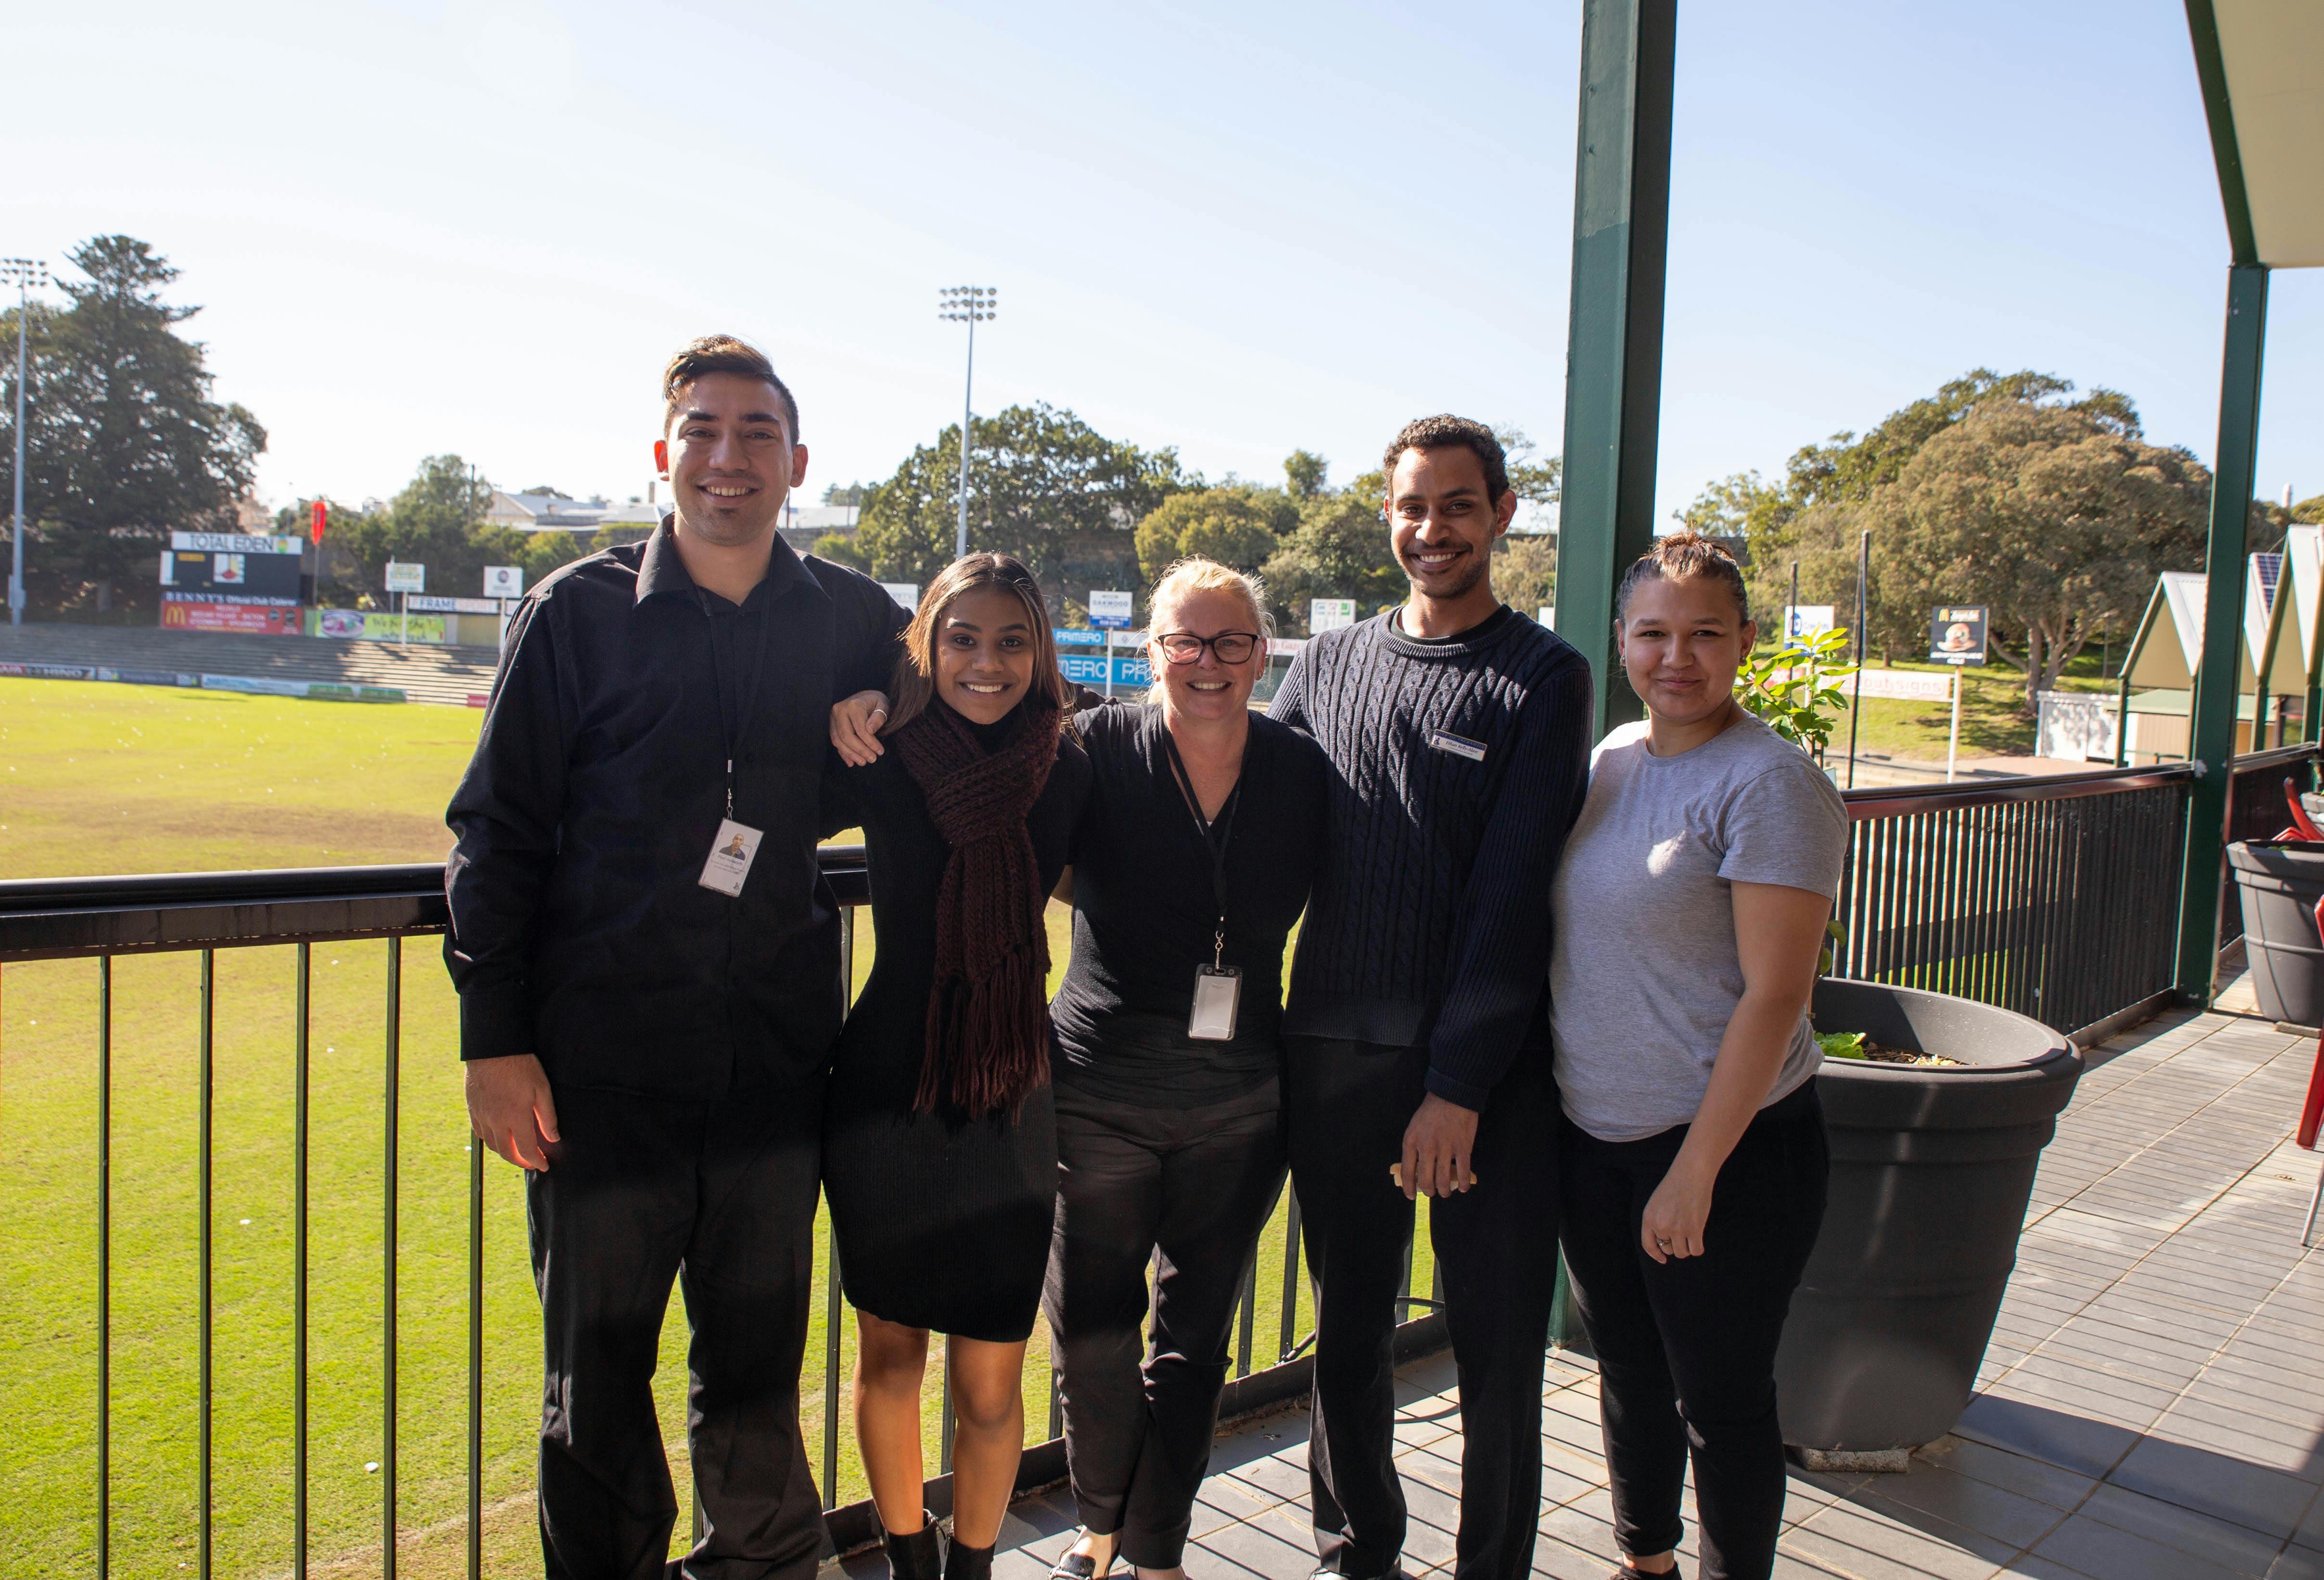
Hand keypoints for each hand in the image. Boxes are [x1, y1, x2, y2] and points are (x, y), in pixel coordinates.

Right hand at [466, 1053, 559, 1170]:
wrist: (493, 1049)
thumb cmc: (521, 1066)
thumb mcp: (542, 1089)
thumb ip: (548, 1117)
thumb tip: (553, 1138)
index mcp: (516, 1118)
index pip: (526, 1150)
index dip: (536, 1162)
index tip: (543, 1166)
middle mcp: (496, 1121)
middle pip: (507, 1152)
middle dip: (520, 1162)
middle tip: (531, 1163)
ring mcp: (482, 1116)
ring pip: (492, 1145)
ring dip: (505, 1153)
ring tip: (516, 1152)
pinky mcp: (472, 1109)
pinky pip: (480, 1133)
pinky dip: (491, 1140)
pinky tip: (499, 1138)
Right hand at [831, 689, 891, 764]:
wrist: (864, 697)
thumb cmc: (875, 702)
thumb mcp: (883, 705)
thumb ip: (879, 717)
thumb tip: (870, 730)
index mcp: (853, 705)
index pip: (860, 729)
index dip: (870, 743)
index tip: (880, 752)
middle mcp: (840, 710)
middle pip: (847, 736)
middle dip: (860, 750)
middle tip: (872, 759)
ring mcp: (833, 718)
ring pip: (839, 741)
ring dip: (851, 754)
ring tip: (863, 762)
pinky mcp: (831, 725)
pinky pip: (835, 741)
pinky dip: (843, 753)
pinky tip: (852, 761)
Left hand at [1399, 1093, 1479, 1198]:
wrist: (1451, 1096)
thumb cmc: (1430, 1112)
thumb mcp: (1413, 1128)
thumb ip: (1413, 1147)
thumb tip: (1415, 1170)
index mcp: (1411, 1142)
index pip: (1407, 1172)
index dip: (1409, 1188)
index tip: (1411, 1196)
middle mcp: (1426, 1147)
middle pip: (1426, 1180)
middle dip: (1429, 1192)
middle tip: (1432, 1193)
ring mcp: (1445, 1148)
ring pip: (1443, 1180)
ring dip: (1444, 1191)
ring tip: (1446, 1192)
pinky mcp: (1462, 1147)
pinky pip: (1463, 1172)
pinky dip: (1463, 1183)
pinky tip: (1462, 1187)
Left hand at [1639, 1156, 1714, 1262]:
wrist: (1691, 1174)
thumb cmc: (1675, 1186)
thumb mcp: (1656, 1203)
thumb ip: (1657, 1222)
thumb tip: (1664, 1243)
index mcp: (1649, 1218)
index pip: (1648, 1245)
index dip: (1656, 1255)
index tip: (1663, 1259)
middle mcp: (1661, 1226)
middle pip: (1668, 1250)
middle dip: (1675, 1245)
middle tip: (1683, 1232)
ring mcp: (1677, 1228)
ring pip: (1682, 1252)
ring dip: (1687, 1247)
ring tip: (1691, 1233)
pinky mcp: (1694, 1229)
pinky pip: (1696, 1250)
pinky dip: (1698, 1248)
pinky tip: (1699, 1239)